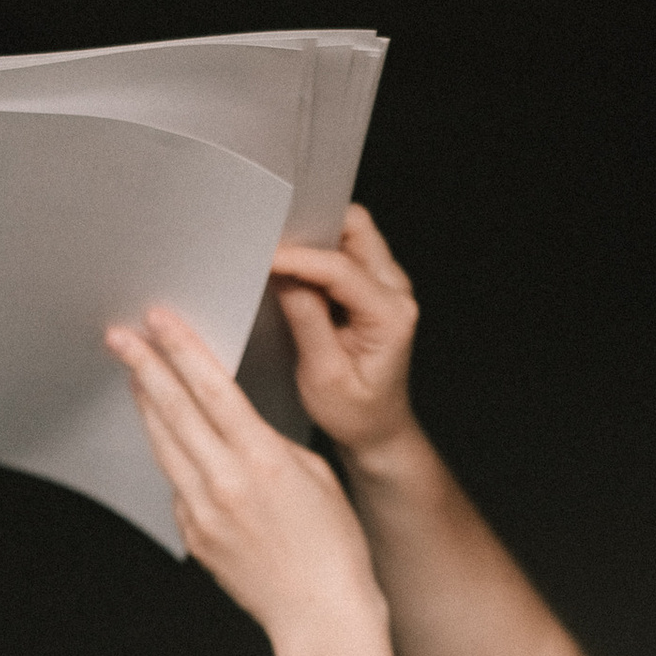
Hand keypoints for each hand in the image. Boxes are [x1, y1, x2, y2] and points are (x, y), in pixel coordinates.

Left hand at [105, 307, 385, 643]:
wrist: (321, 616)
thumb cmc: (333, 547)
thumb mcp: (315, 475)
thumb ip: (268, 443)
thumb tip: (233, 423)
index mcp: (263, 461)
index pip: (212, 390)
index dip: (182, 349)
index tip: (159, 320)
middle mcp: (225, 484)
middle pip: (174, 411)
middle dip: (145, 366)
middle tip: (120, 335)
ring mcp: (203, 513)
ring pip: (165, 445)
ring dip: (147, 405)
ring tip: (133, 373)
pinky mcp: (194, 537)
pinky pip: (176, 485)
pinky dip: (171, 455)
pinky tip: (168, 436)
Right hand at [269, 208, 419, 468]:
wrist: (378, 429)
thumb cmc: (355, 412)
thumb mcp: (323, 374)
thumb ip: (305, 319)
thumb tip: (281, 274)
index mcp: (390, 316)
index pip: (339, 268)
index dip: (296, 257)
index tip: (259, 255)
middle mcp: (396, 292)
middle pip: (355, 227)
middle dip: (312, 226)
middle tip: (271, 242)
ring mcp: (387, 285)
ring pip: (350, 232)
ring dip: (314, 236)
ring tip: (278, 255)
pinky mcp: (372, 287)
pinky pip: (346, 250)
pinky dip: (317, 251)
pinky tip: (292, 270)